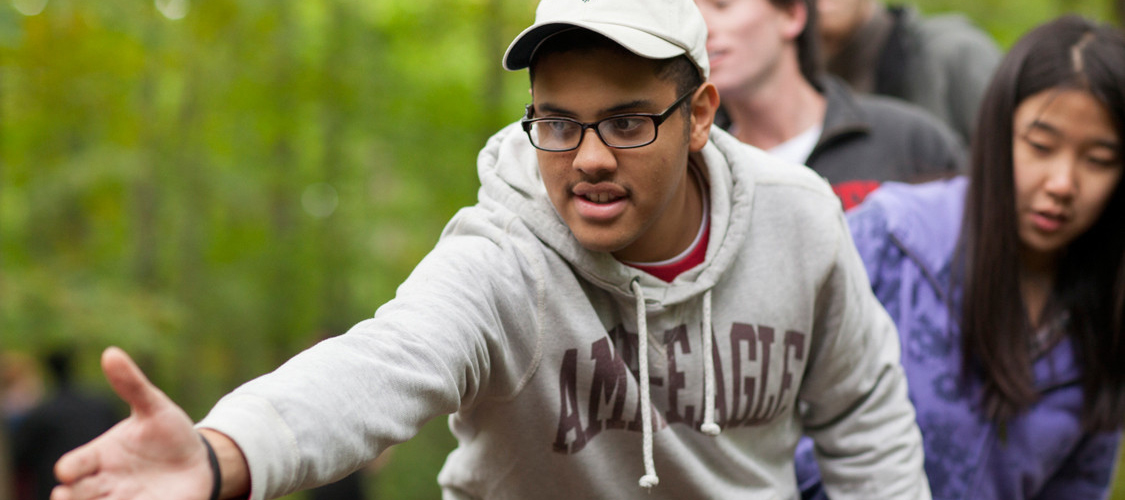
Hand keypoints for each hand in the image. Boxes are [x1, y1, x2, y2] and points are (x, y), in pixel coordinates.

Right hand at [51, 347, 213, 499]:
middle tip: (65, 497)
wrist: (198, 460)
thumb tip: (111, 353)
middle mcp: (105, 482)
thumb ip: (132, 385)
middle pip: (76, 494)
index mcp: (100, 456)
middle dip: (70, 497)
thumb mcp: (154, 407)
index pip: (75, 464)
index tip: (67, 471)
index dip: (70, 468)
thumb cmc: (168, 433)